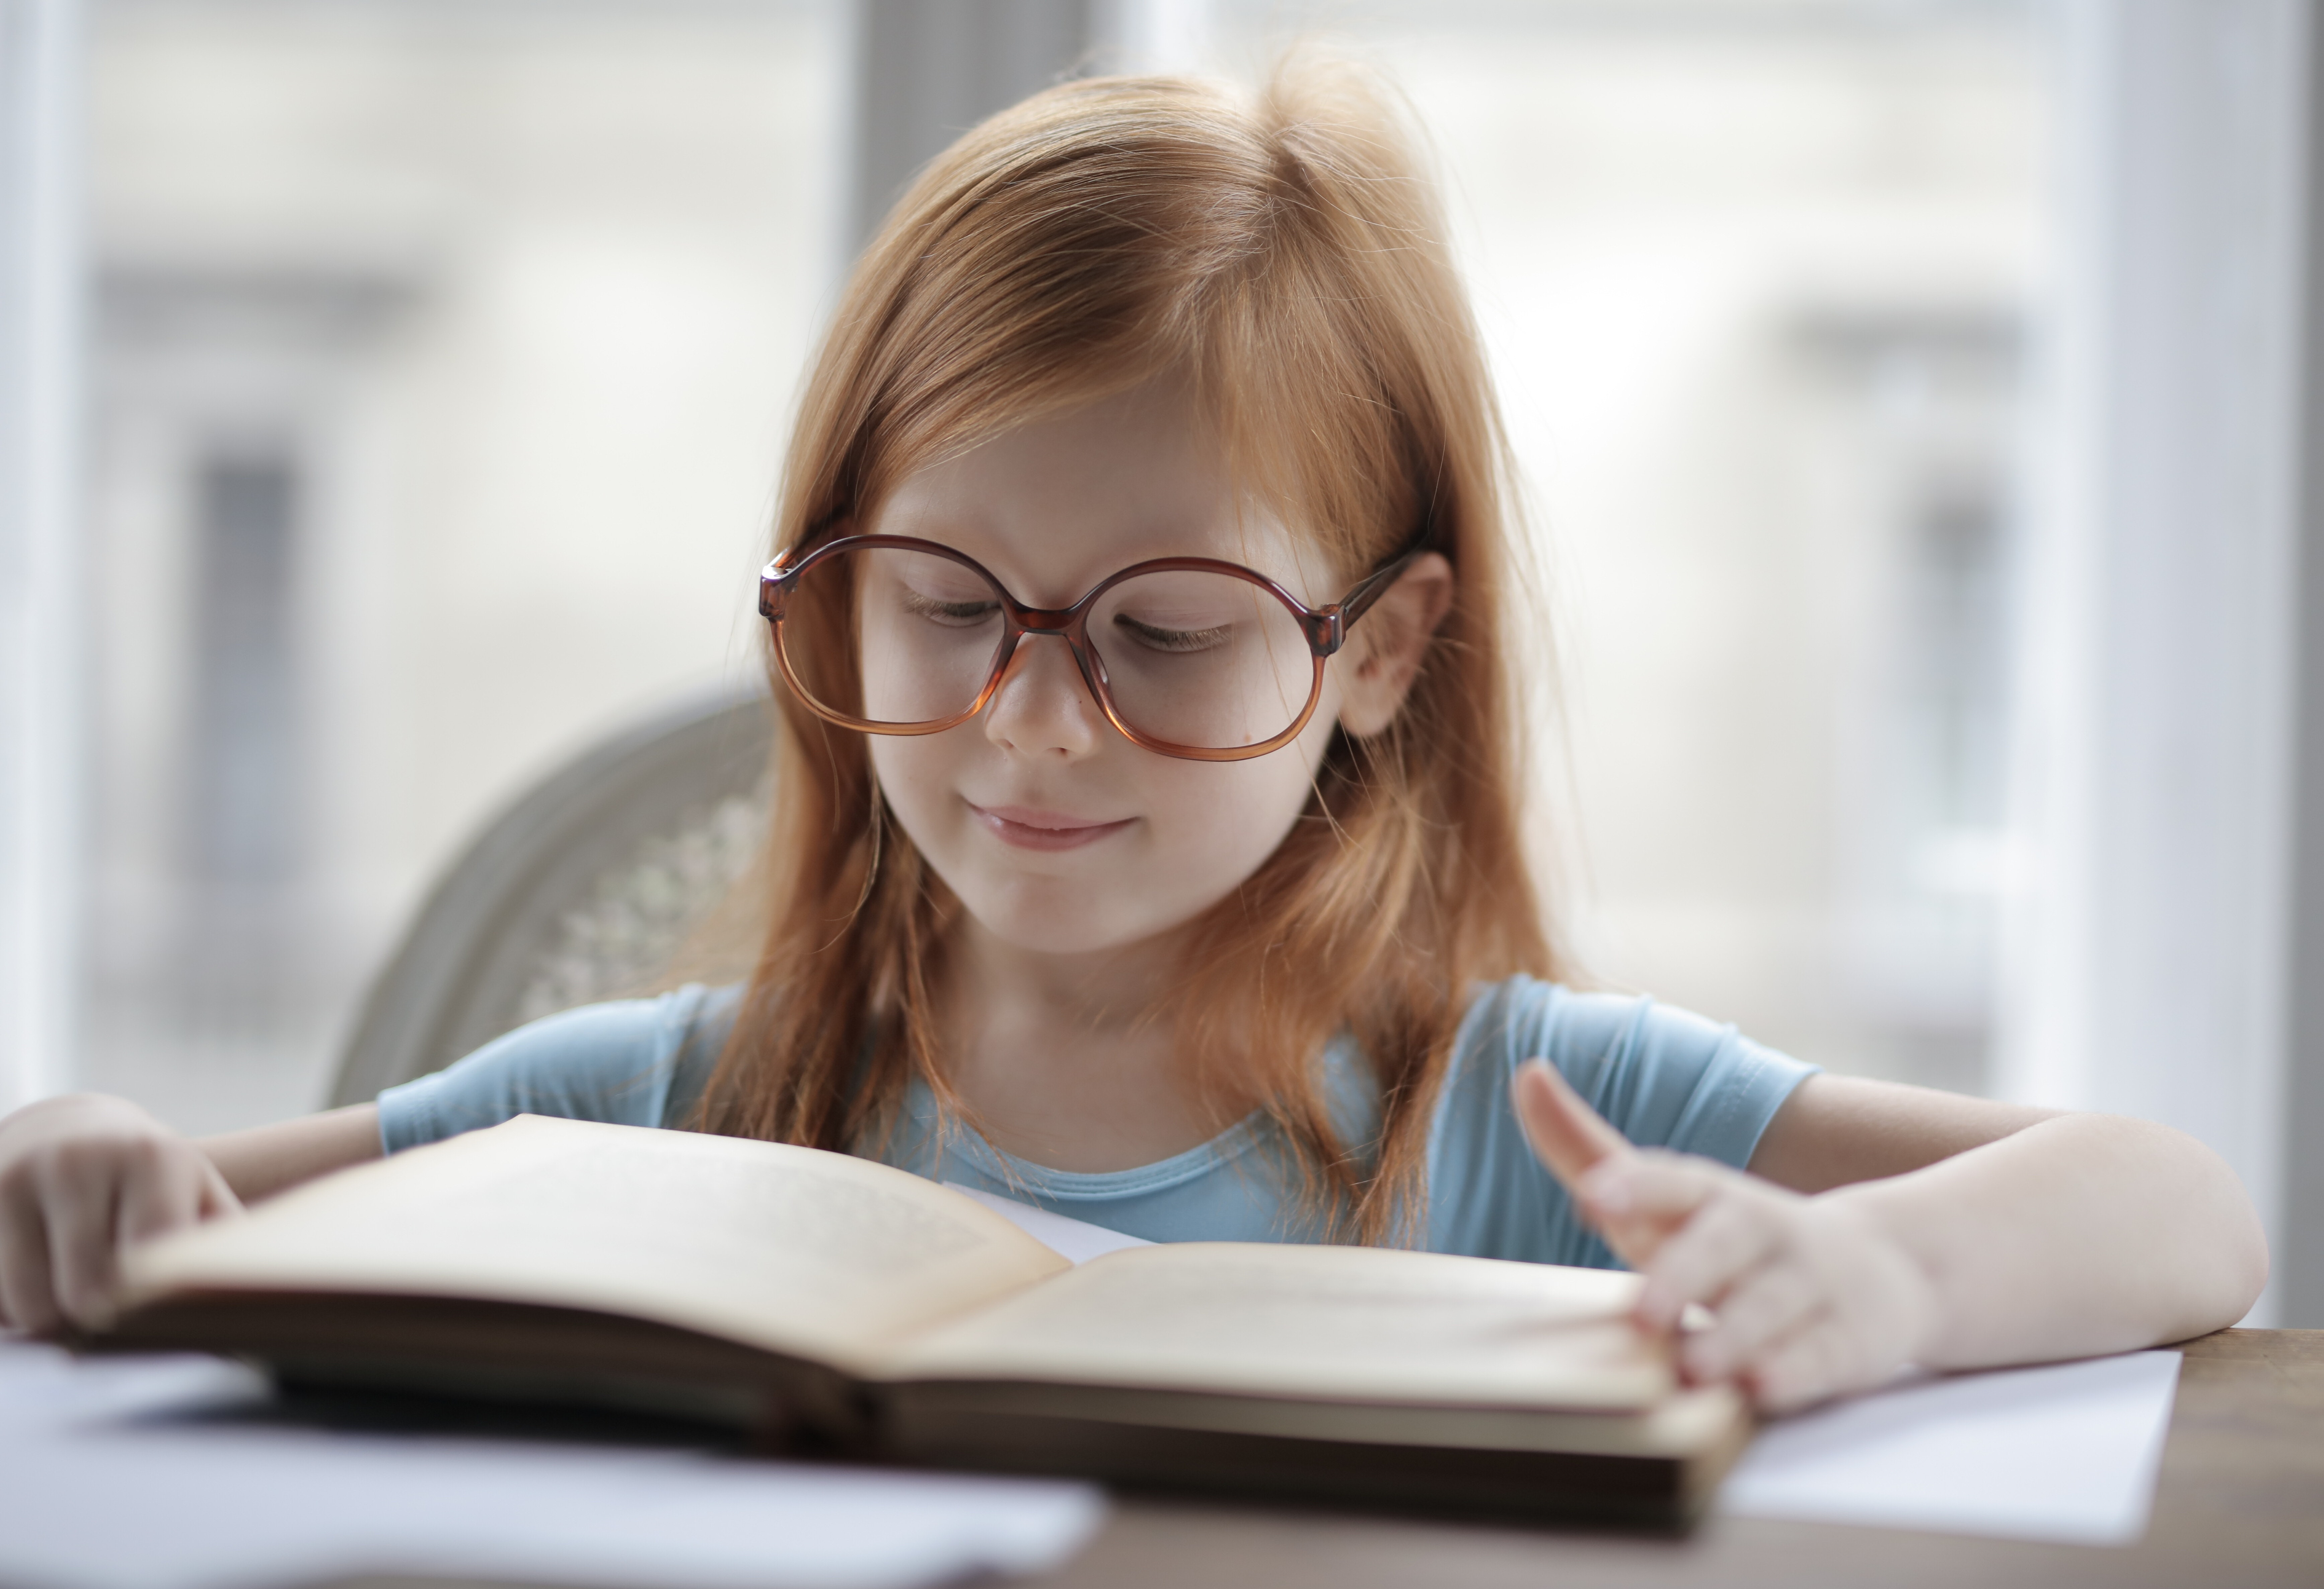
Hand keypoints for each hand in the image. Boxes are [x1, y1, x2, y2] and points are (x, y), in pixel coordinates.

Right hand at [0, 1094, 240, 1335]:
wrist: (66, 1130)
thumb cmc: (149, 1179)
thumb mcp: (196, 1195)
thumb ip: (221, 1249)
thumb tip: (247, 1323)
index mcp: (151, 1158)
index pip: (149, 1261)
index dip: (149, 1306)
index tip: (153, 1322)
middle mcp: (78, 1162)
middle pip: (83, 1295)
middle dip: (97, 1323)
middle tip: (110, 1315)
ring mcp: (14, 1178)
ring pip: (27, 1308)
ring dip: (48, 1320)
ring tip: (70, 1289)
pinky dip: (8, 1308)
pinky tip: (29, 1276)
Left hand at [1512, 1058, 1936, 1412]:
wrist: (1883, 1268)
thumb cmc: (1733, 1240)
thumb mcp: (1662, 1199)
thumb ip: (1587, 1149)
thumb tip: (1527, 1074)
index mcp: (1711, 1195)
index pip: (1675, 1181)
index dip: (1637, 1186)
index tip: (1594, 1196)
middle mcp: (1762, 1231)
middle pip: (1724, 1244)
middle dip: (1684, 1275)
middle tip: (1643, 1314)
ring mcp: (1810, 1285)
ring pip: (1771, 1307)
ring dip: (1732, 1337)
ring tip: (1693, 1366)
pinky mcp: (1845, 1342)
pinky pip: (1818, 1359)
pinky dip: (1791, 1374)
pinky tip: (1760, 1389)